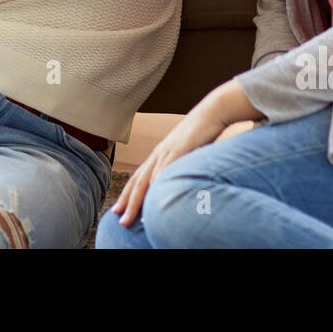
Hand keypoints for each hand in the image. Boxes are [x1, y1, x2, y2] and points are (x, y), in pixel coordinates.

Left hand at [110, 103, 226, 227]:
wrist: (213, 111)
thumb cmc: (203, 132)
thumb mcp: (189, 152)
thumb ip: (181, 165)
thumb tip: (180, 181)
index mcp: (160, 154)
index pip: (138, 177)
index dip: (128, 194)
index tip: (119, 209)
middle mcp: (159, 153)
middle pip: (137, 181)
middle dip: (127, 202)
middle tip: (119, 219)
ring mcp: (167, 151)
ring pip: (146, 180)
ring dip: (137, 202)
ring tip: (131, 220)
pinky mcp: (179, 150)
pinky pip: (164, 172)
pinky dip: (157, 188)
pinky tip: (154, 202)